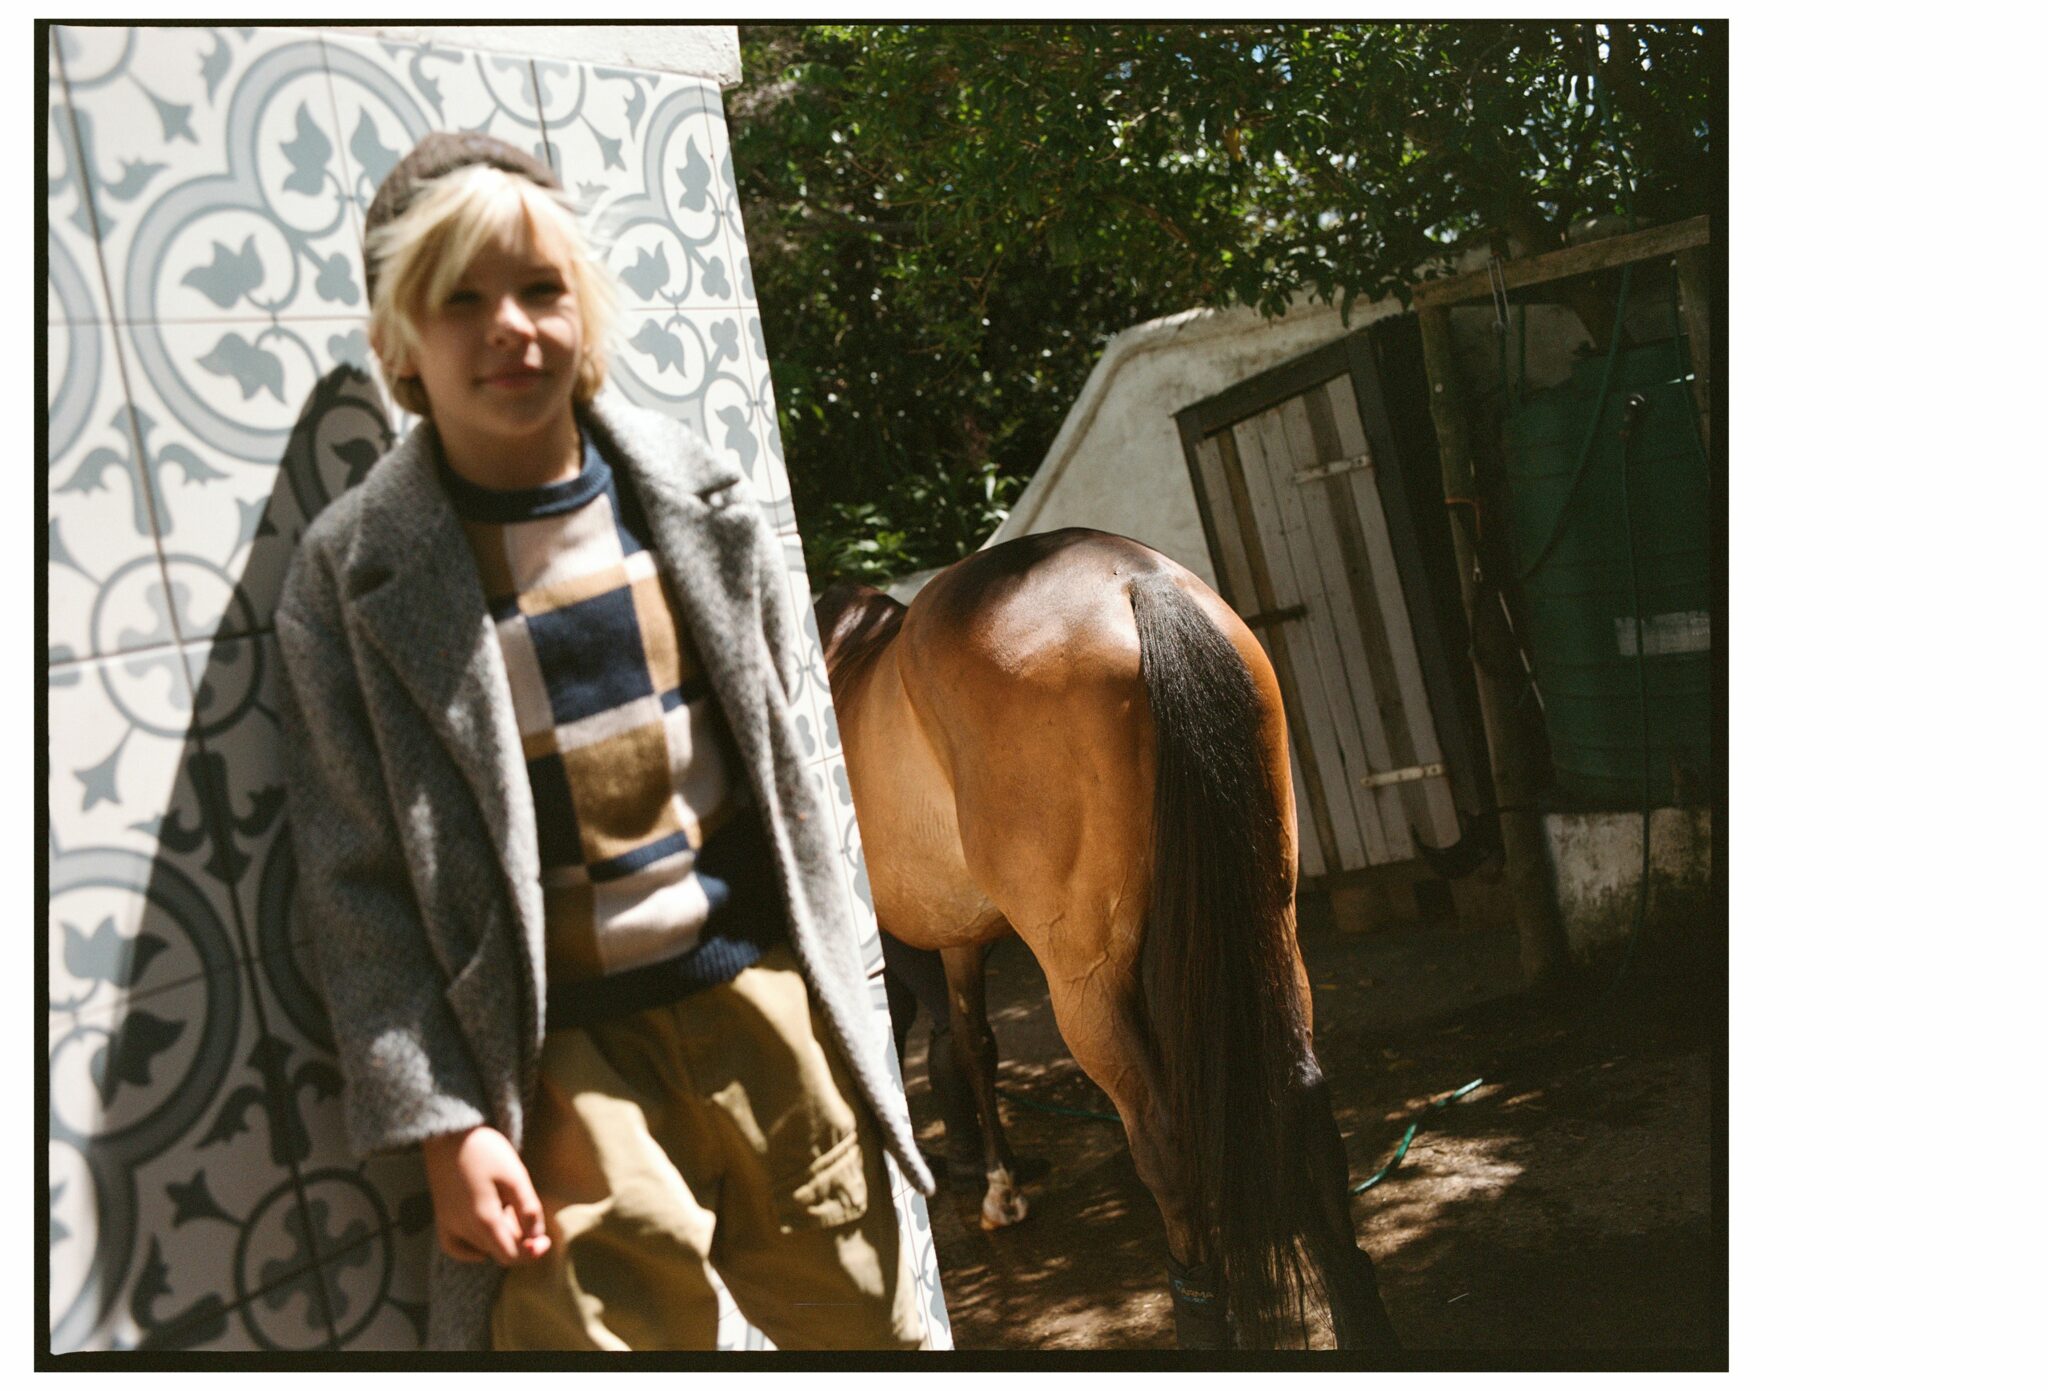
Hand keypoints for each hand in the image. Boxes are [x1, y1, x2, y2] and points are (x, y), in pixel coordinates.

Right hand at [420, 1125, 550, 1265]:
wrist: (448, 1134)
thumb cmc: (486, 1151)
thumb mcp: (515, 1176)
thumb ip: (528, 1209)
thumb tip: (537, 1237)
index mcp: (484, 1220)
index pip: (509, 1256)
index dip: (531, 1253)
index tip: (545, 1241)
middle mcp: (462, 1229)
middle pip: (496, 1253)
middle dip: (519, 1245)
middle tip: (531, 1224)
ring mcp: (448, 1224)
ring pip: (479, 1249)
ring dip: (499, 1243)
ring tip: (511, 1218)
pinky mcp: (440, 1217)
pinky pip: (454, 1247)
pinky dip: (470, 1249)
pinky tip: (484, 1238)